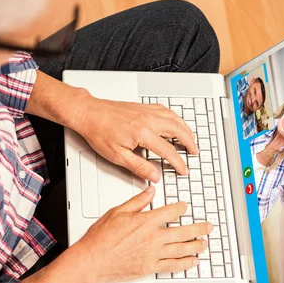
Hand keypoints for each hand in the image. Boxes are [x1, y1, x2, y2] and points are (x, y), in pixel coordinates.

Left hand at [73, 95, 198, 182]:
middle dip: (189, 142)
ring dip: (186, 129)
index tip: (183, 169)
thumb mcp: (117, 156)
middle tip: (194, 152)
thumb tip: (154, 175)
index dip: (178, 162)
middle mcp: (148, 120)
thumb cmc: (99, 132)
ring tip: (190, 139)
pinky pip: (166, 111)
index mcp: (143, 133)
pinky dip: (176, 118)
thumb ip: (138, 166)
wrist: (89, 113)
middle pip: (178, 130)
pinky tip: (176, 122)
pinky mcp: (143, 107)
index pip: (168, 151)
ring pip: (174, 118)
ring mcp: (147, 111)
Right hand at [73, 186, 212, 282]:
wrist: (92, 261)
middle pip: (183, 231)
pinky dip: (185, 263)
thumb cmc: (100, 238)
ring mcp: (153, 254)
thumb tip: (150, 191)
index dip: (181, 208)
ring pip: (182, 249)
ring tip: (205, 243)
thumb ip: (137, 202)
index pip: (171, 212)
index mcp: (146, 221)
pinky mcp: (150, 267)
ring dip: (196, 245)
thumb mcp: (117, 212)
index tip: (185, 207)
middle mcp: (153, 238)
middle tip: (208, 227)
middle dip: (199, 228)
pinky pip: (173, 265)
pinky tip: (193, 261)